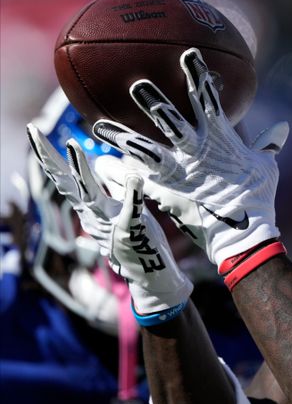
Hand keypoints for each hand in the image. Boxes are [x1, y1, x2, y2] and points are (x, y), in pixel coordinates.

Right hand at [26, 125, 191, 314]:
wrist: (147, 272)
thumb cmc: (134, 239)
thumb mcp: (120, 209)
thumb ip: (113, 188)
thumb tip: (104, 166)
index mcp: (89, 207)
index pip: (63, 178)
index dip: (48, 156)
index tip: (33, 131)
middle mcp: (93, 214)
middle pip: (65, 183)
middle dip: (49, 158)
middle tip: (33, 131)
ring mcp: (110, 222)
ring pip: (90, 194)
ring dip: (80, 170)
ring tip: (72, 144)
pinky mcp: (132, 230)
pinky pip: (132, 211)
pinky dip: (132, 195)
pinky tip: (133, 177)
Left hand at [91, 47, 288, 266]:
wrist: (243, 233)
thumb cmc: (257, 198)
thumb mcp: (266, 167)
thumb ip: (268, 144)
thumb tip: (283, 127)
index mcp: (220, 139)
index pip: (207, 99)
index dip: (197, 75)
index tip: (188, 54)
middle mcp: (196, 150)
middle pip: (170, 120)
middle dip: (153, 101)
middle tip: (136, 85)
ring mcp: (179, 172)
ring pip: (145, 148)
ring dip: (123, 137)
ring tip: (99, 127)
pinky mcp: (167, 193)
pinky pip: (138, 180)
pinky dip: (119, 173)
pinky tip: (101, 166)